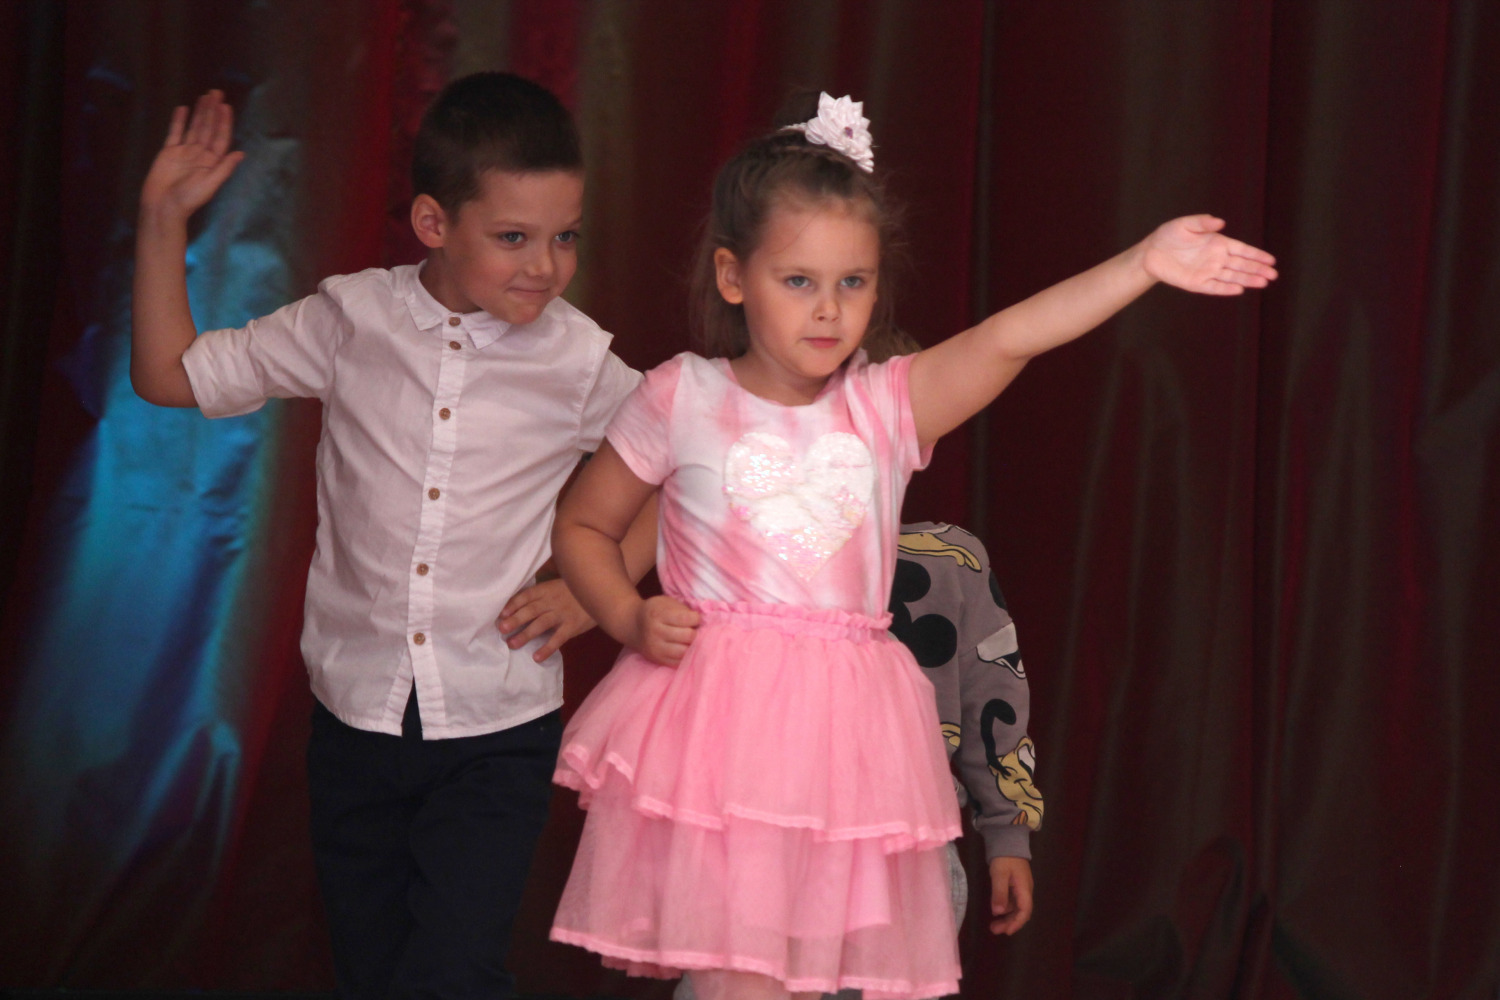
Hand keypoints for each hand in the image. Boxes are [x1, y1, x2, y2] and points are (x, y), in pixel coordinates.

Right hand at [140, 90, 244, 219]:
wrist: (163, 206)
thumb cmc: (188, 199)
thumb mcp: (210, 185)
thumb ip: (224, 168)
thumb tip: (241, 153)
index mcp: (212, 162)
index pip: (220, 137)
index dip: (224, 121)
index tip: (226, 106)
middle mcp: (200, 155)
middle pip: (208, 128)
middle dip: (213, 110)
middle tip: (216, 92)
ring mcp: (184, 152)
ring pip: (194, 127)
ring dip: (200, 112)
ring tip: (205, 96)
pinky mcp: (169, 152)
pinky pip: (175, 133)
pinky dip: (179, 121)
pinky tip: (184, 109)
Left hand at [498, 578, 594, 661]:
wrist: (603, 594)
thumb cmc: (576, 591)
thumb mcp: (558, 586)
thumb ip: (542, 594)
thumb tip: (521, 605)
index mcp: (547, 590)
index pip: (527, 596)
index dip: (513, 604)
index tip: (501, 614)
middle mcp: (553, 601)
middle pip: (531, 610)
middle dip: (515, 620)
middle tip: (501, 629)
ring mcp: (563, 614)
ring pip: (541, 624)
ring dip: (525, 634)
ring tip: (512, 644)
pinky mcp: (572, 627)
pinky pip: (558, 639)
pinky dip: (547, 648)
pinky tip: (536, 657)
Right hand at [629, 595, 699, 665]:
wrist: (632, 624)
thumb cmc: (656, 611)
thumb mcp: (666, 603)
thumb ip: (683, 610)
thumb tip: (703, 622)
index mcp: (658, 614)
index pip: (686, 619)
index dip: (696, 618)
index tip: (695, 617)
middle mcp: (655, 632)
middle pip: (687, 636)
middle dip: (695, 632)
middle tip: (694, 629)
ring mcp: (655, 648)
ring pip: (684, 652)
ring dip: (692, 646)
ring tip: (690, 640)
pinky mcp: (657, 659)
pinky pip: (678, 662)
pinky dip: (686, 656)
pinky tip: (685, 648)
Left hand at [988, 856, 1033, 934]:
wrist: (1007, 840)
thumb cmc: (1004, 857)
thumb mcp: (999, 874)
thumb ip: (999, 893)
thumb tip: (998, 912)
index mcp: (1024, 889)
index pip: (1025, 911)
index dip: (1016, 923)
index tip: (1006, 931)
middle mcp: (1025, 890)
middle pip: (1021, 911)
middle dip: (1009, 922)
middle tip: (995, 930)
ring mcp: (1020, 887)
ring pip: (1016, 908)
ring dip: (1006, 917)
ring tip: (993, 925)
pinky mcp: (1015, 884)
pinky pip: (1012, 901)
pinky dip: (1005, 908)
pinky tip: (996, 911)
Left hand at [1140, 215, 1277, 294]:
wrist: (1150, 252)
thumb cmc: (1169, 235)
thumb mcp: (1185, 224)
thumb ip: (1203, 222)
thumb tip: (1221, 222)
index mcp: (1217, 243)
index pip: (1242, 250)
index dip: (1256, 255)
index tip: (1271, 260)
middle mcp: (1216, 259)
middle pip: (1241, 265)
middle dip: (1258, 269)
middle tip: (1274, 275)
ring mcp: (1208, 272)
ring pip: (1232, 277)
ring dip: (1247, 280)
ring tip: (1263, 283)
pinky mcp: (1197, 283)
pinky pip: (1215, 287)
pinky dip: (1226, 288)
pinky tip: (1239, 289)